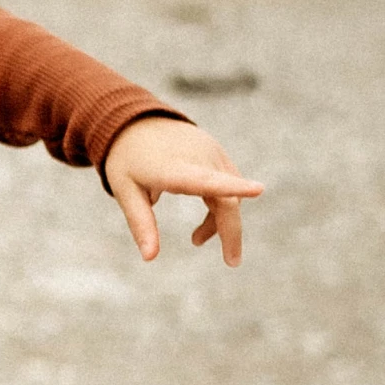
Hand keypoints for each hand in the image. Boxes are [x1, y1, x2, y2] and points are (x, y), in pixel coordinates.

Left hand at [104, 113, 262, 266]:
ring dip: (221, 221)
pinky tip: (207, 223)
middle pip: (226, 197)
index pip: (206, 180)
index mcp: (173, 169)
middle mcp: (199, 158)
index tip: (259, 190)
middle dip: (231, 231)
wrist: (136, 123)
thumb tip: (150, 258)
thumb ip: (141, 224)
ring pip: (230, 193)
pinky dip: (223, 206)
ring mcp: (211, 153)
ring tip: (196, 240)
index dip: (232, 186)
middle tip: (232, 262)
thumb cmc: (127, 160)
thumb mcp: (125, 192)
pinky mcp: (217, 154)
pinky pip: (230, 184)